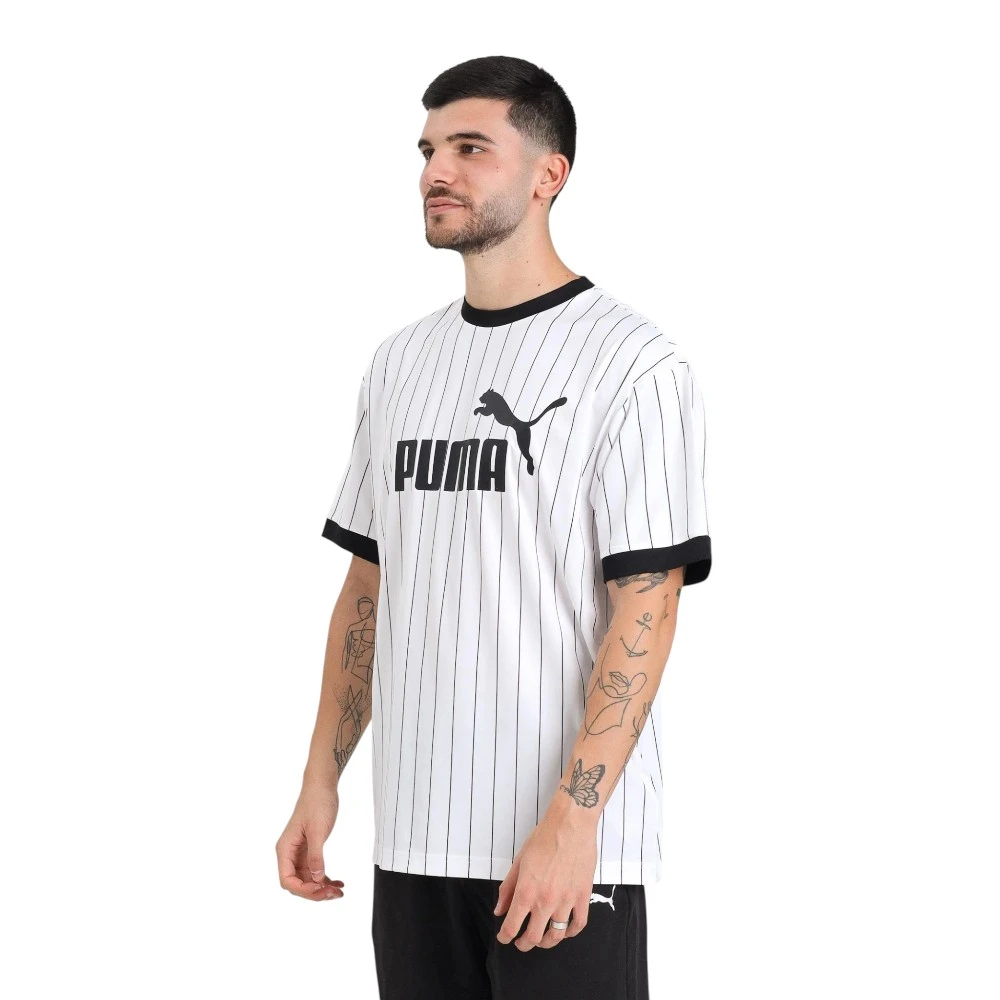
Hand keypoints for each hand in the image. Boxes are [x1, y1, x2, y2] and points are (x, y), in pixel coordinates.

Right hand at [276, 782, 345, 900]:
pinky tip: (337, 883)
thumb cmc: (316, 803)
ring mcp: (299, 853)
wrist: (322, 786)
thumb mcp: (317, 830)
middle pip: (298, 883)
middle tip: (333, 894)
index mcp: (285, 849)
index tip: (320, 890)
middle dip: (315, 891)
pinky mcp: (309, 850)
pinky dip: (325, 878)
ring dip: (321, 887)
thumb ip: (316, 855)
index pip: (287, 880)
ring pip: (308, 879)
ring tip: (338, 892)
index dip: (303, 890)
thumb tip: (317, 878)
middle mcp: (290, 853)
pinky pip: (315, 870)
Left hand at [493, 811, 597, 950]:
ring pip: (556, 936)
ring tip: (541, 940)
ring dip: (546, 943)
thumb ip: (508, 888)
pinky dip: (570, 933)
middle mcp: (545, 901)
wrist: (570, 825)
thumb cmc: (544, 838)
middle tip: (520, 943)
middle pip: (533, 937)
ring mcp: (566, 901)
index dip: (505, 937)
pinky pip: (578, 924)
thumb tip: (499, 909)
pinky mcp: (582, 896)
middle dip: (523, 944)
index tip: (504, 938)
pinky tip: (564, 931)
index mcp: (526, 892)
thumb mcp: (519, 861)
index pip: (512, 926)